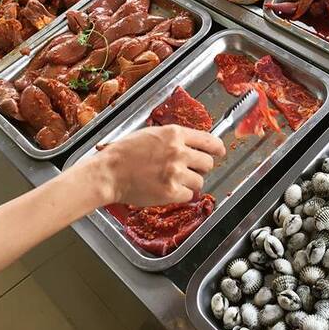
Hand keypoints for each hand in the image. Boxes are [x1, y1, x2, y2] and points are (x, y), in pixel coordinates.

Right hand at [95, 125, 225, 206]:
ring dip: (190, 182)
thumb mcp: (151, 134)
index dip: (217, 148)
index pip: (208, 140)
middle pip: (208, 162)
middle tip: (190, 170)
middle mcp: (178, 152)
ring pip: (200, 181)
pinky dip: (181, 195)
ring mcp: (175, 172)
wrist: (109, 172)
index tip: (219, 152)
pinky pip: (189, 195)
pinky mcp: (171, 192)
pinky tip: (168, 190)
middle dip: (201, 168)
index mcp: (174, 134)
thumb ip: (173, 138)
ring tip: (174, 181)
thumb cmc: (124, 152)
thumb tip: (191, 144)